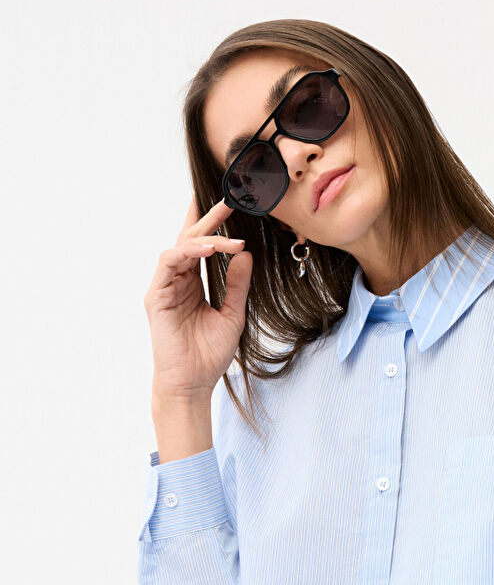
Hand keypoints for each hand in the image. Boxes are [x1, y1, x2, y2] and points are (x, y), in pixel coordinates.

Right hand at [144, 195, 252, 407]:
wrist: (193, 383)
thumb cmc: (209, 354)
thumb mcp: (233, 314)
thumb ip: (238, 284)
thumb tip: (246, 254)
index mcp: (192, 283)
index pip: (201, 245)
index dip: (211, 223)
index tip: (229, 203)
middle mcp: (176, 280)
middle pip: (190, 239)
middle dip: (209, 218)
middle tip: (230, 200)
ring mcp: (164, 286)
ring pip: (180, 247)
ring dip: (205, 237)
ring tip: (230, 236)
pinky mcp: (155, 295)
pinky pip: (170, 262)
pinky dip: (190, 252)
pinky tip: (210, 249)